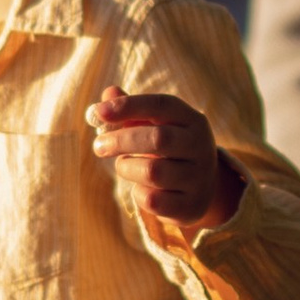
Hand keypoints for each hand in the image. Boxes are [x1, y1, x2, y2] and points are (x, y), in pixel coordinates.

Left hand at [88, 85, 241, 234]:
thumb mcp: (154, 126)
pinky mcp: (191, 205)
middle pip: (158, 138)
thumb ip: (130, 111)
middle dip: (121, 140)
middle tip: (99, 146)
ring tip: (123, 166)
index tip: (99, 111)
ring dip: (127, 168)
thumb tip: (108, 94)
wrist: (199, 189)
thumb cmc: (168, 150)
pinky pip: (153, 200)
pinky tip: (141, 189)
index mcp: (192, 120)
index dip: (129, 106)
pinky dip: (138, 194)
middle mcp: (201, 146)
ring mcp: (199, 177)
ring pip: (152, 171)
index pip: (161, 105)